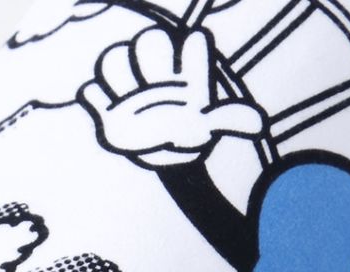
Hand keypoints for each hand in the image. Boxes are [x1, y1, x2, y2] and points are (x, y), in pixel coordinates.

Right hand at [78, 26, 264, 167]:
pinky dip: (95, 100)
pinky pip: (89, 91)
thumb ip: (231, 120)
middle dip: (149, 59)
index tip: (192, 81)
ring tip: (129, 104)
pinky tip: (110, 115)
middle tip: (153, 88)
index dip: (195, 55)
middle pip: (147, 40)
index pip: (194, 43)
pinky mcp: (105, 108)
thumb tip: (260, 127)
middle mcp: (157, 71)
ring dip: (118, 77)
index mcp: (185, 70)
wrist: (160, 153)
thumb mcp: (208, 128)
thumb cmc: (188, 134)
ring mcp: (128, 87)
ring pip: (113, 58)